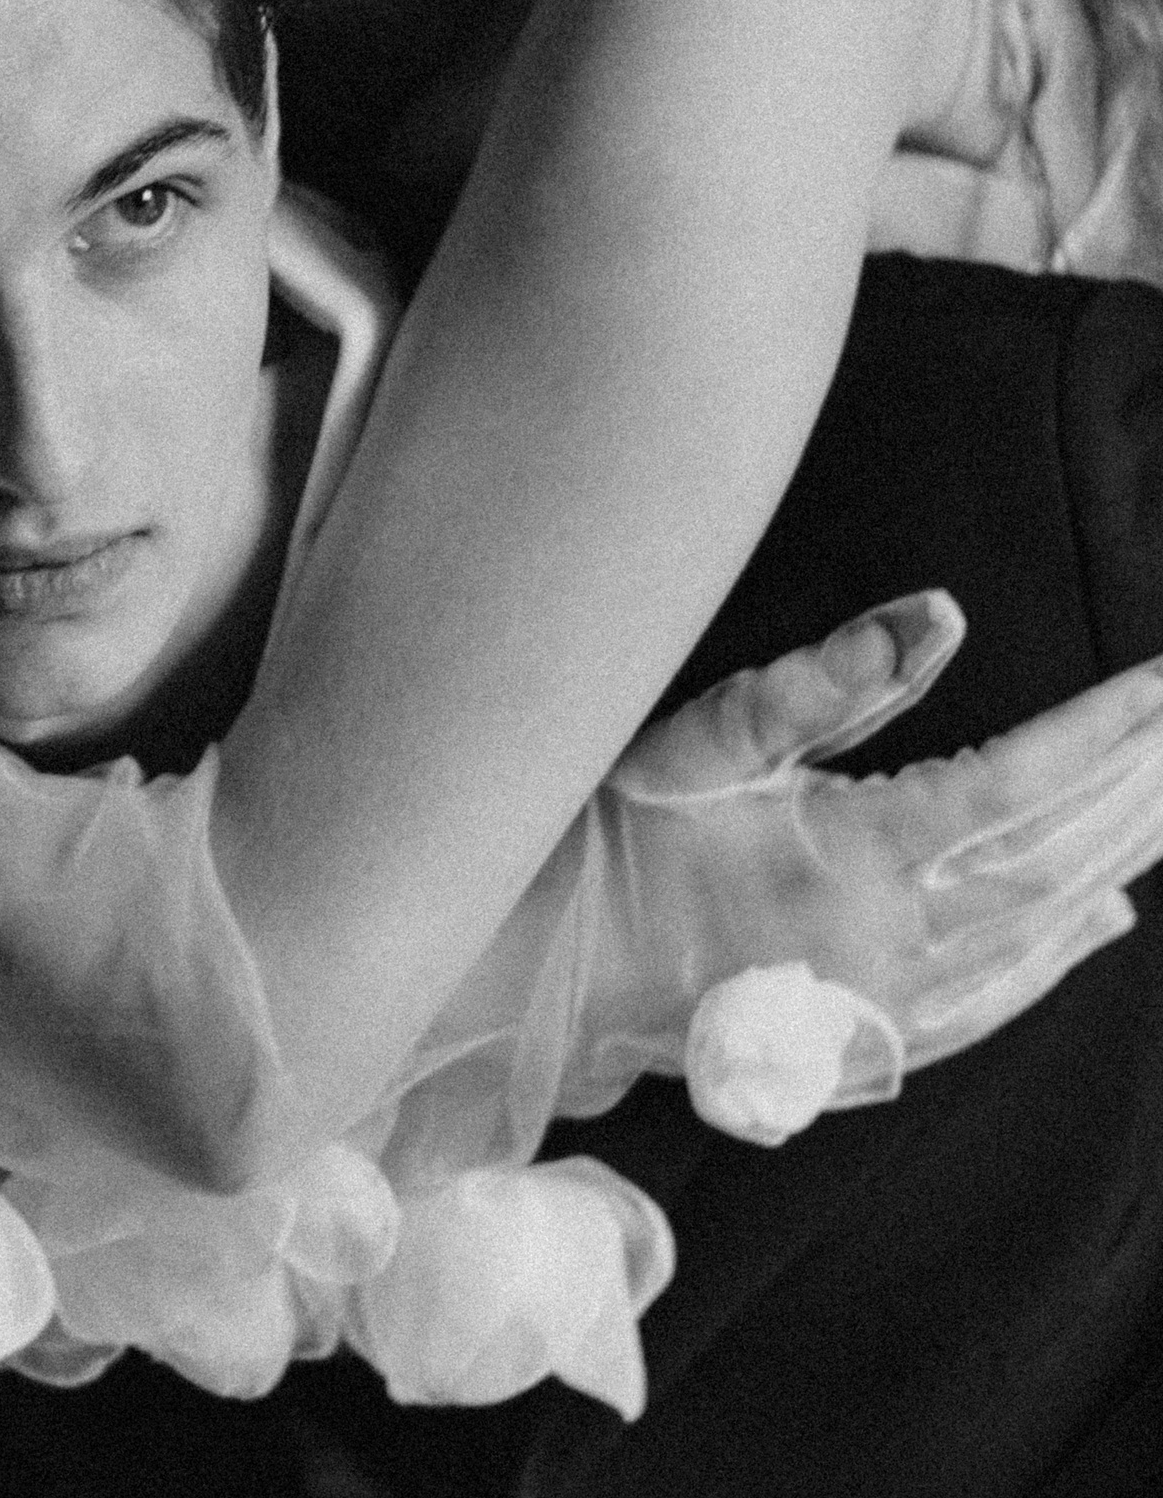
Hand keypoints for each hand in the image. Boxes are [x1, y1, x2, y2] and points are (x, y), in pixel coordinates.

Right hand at [445, 591, 1162, 1145]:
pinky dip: (1058, 954)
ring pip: (1038, 927)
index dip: (1103, 732)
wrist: (548, 968)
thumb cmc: (617, 836)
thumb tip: (941, 615)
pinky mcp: (862, 1036)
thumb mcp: (710, 733)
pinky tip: (1099, 918)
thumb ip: (829, 677)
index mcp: (856, 853)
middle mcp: (891, 939)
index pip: (1019, 783)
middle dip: (1135, 787)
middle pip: (1051, 858)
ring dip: (1116, 857)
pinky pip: (995, 999)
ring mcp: (884, 1000)